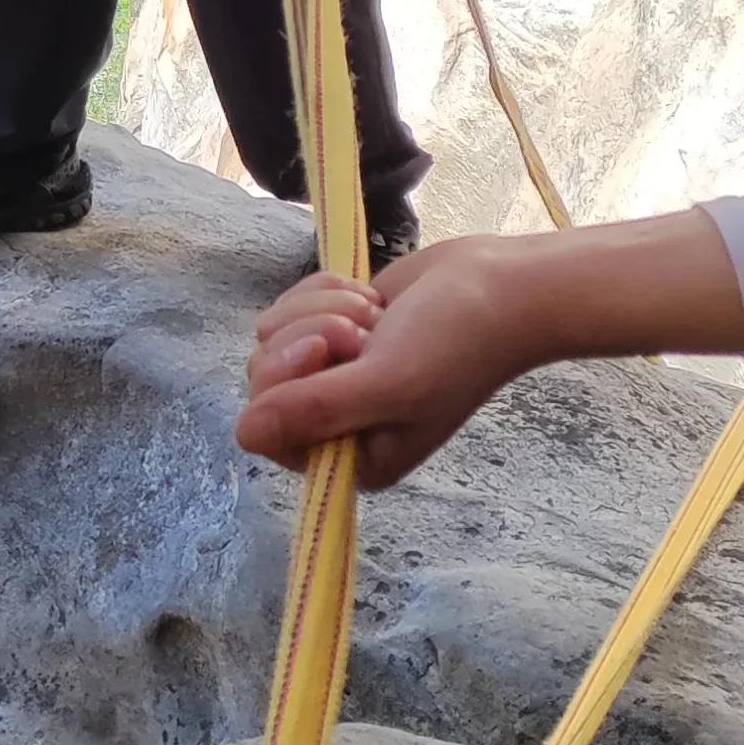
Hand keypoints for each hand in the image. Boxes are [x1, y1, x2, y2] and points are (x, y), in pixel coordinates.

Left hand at [237, 240, 535, 490]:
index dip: (284, 382)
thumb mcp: (390, 383)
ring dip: (323, 311)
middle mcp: (335, 425)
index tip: (330, 351)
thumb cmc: (455, 342)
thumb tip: (244, 433)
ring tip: (376, 317)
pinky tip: (371, 298)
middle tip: (365, 332)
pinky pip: (287, 308)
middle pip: (263, 380)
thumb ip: (317, 410)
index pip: (267, 431)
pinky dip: (324, 292)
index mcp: (351, 459)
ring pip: (272, 337)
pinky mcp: (330, 331)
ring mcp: (332, 376)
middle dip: (310, 336)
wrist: (499, 285)